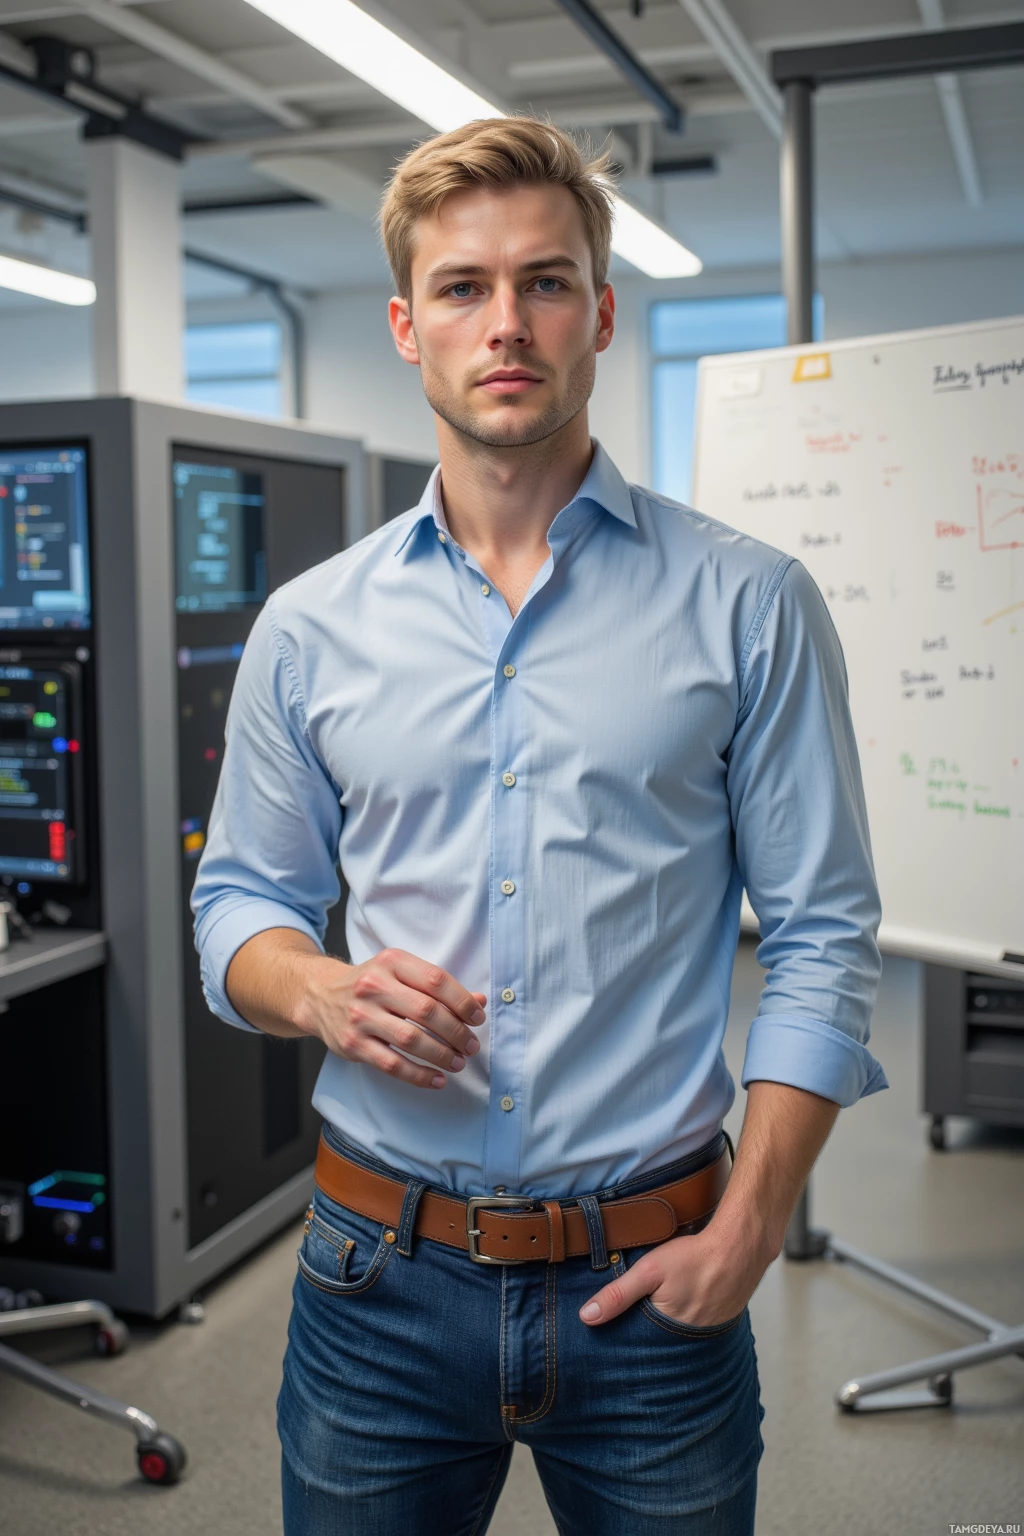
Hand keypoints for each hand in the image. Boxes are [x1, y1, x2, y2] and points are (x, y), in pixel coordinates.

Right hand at [298, 947, 485, 1090]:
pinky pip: (392, 1064)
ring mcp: (361, 1016)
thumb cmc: (371, 984)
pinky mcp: (353, 1044)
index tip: (477, 1018)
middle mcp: (374, 986)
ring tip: (458, 1063)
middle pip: (427, 1012)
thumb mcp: (400, 973)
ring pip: (411, 1040)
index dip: (462, 1002)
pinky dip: (419, 1075)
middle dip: (456, 1032)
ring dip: (441, 1055)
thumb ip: (438, 986)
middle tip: (471, 1045)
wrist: (319, 995)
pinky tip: (437, 1079)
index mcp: (391, 962)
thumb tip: (479, 1002)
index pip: (436, 980)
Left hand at [578, 1212, 774, 1328]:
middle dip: (646, 1336)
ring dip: (668, 1328)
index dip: (626, 1340)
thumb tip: (586, 1317)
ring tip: (659, 1312)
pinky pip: (698, 1326)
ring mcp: (709, 1332)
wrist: (740, 1246)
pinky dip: (688, 1317)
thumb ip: (618, 1294)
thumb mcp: (649, 1271)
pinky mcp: (722, 1320)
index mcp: (668, 1335)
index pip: (639, 1347)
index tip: (612, 1337)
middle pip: (659, 1343)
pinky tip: (685, 1302)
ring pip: (678, 1335)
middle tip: (636, 1321)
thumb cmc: (694, 1257)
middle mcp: (690, 1342)